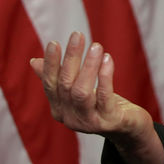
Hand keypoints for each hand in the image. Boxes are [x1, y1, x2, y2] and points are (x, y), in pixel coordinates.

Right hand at [30, 32, 162, 163]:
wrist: (129, 128)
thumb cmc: (102, 105)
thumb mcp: (79, 91)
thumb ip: (59, 78)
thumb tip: (34, 61)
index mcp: (59, 109)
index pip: (50, 84)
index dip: (51, 64)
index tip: (53, 43)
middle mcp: (70, 117)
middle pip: (66, 85)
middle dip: (71, 58)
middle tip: (78, 35)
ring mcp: (89, 122)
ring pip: (81, 92)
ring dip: (88, 66)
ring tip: (96, 46)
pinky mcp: (109, 121)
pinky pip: (104, 97)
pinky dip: (105, 76)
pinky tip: (108, 59)